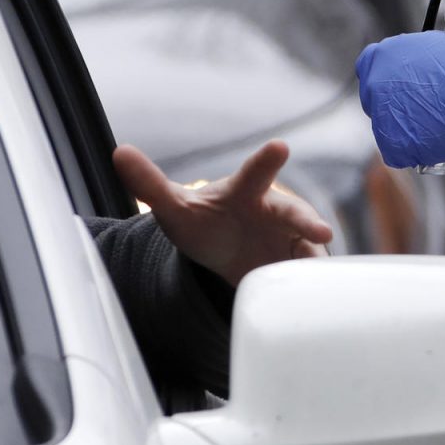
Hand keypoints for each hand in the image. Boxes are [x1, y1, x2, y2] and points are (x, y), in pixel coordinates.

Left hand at [113, 141, 332, 286]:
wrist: (221, 249)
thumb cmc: (201, 220)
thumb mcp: (173, 207)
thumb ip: (148, 182)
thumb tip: (119, 152)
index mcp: (245, 191)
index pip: (256, 172)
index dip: (267, 160)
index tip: (280, 147)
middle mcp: (273, 211)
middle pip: (294, 213)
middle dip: (308, 221)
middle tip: (322, 231)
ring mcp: (289, 238)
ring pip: (310, 246)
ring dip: (318, 258)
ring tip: (325, 273)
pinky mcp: (296, 263)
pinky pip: (311, 272)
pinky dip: (318, 282)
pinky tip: (325, 297)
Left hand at [355, 31, 444, 169]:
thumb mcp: (432, 47)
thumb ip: (411, 58)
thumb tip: (413, 68)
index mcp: (382, 55)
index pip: (368, 67)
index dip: (384, 78)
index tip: (398, 86)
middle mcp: (374, 84)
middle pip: (374, 100)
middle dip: (394, 105)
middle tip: (420, 110)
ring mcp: (381, 115)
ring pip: (387, 127)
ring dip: (406, 129)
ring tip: (436, 125)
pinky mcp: (392, 144)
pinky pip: (398, 152)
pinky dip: (413, 150)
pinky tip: (434, 141)